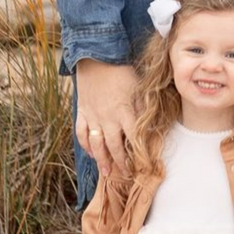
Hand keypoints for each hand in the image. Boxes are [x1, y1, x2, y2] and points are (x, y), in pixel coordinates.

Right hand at [74, 59, 138, 176]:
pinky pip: (81, 133)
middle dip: (121, 163)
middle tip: (127, 175)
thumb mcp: (138, 87)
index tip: (146, 166)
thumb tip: (151, 125)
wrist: (96, 58)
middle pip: (114, 146)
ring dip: (102, 160)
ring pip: (96, 144)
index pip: (134, 139)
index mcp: (125, 111)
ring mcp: (93, 116)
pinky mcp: (82, 112)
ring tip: (107, 173)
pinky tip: (91, 153)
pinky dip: (85, 145)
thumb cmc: (121, 71)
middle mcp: (108, 117)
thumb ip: (143, 108)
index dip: (140, 154)